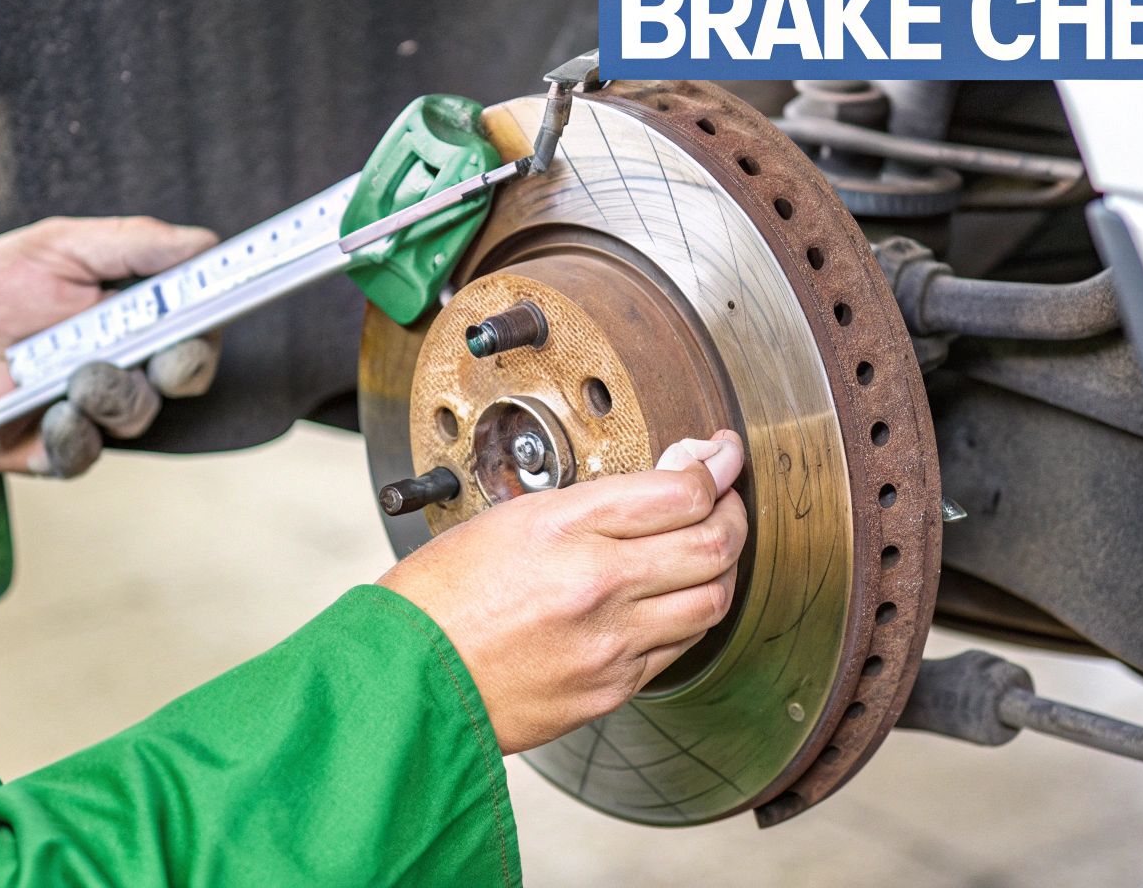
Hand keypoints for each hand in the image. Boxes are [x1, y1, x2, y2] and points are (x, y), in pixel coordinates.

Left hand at [0, 216, 221, 476]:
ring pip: (138, 414)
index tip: (207, 318)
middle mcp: (127, 364)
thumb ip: (133, 244)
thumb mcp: (58, 246)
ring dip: (114, 393)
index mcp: (137, 314)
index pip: (198, 324)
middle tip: (159, 358)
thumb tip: (204, 242)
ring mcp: (94, 409)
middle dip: (177, 367)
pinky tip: (51, 412)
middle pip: (184, 375)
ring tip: (74, 375)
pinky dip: (74, 433)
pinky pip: (86, 452)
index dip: (210, 324)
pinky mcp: (59, 448)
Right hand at [378, 430, 747, 753]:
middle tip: (728, 499)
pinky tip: (674, 598)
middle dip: (735, 513)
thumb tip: (666, 480)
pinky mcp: (612, 688)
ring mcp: (610, 642)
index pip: (680, 492)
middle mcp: (596, 585)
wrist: (407, 678)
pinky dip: (689, 615)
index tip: (723, 455)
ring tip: (711, 549)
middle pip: (713, 543)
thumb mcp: (509, 517)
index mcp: (563, 528)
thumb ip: (594, 502)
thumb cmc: (441, 596)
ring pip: (711, 599)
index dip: (718, 466)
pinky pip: (679, 646)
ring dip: (723, 567)